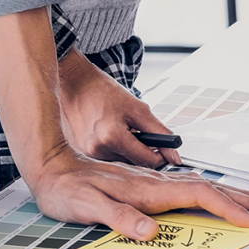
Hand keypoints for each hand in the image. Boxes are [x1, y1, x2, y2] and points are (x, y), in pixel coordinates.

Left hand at [28, 145, 248, 240]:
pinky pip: (192, 190)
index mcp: (147, 189)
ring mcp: (155, 183)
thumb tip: (150, 231)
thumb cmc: (66, 190)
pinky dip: (216, 196)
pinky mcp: (150, 186)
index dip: (226, 208)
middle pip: (211, 188)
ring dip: (236, 197)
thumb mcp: (85, 205)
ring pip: (206, 188)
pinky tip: (222, 200)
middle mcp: (157, 182)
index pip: (197, 195)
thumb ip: (117, 216)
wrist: (52, 166)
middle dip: (245, 200)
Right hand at [59, 47, 181, 167]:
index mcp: (112, 138)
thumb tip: (174, 155)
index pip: (148, 161)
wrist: (74, 84)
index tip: (164, 149)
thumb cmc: (103, 92)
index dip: (161, 155)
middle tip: (138, 132)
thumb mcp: (138, 109)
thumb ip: (160, 133)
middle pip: (134, 165)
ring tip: (120, 130)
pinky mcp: (81, 155)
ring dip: (127, 151)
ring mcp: (87, 154)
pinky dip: (114, 150)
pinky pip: (108, 159)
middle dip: (142, 151)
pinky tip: (108, 134)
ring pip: (121, 164)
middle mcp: (97, 150)